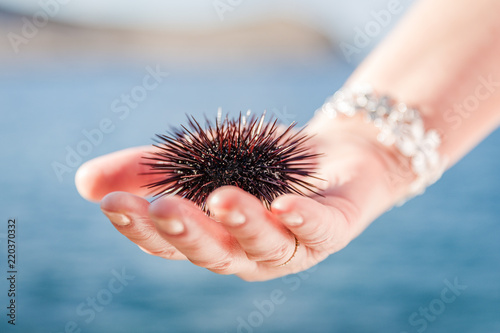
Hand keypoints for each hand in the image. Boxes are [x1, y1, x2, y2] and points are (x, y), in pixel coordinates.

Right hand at [75, 114, 408, 280]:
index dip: (141, 227)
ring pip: (263, 245)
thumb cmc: (260, 164)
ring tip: (222, 200)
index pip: (170, 244)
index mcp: (213, 240)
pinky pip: (317, 230)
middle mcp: (248, 253)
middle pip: (214, 253)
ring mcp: (291, 246)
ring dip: (242, 223)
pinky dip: (301, 220)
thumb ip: (149, 169)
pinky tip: (286, 205)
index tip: (113, 202)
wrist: (331, 158)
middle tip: (161, 207)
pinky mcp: (331, 229)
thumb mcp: (201, 158)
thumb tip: (85, 184)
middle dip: (187, 233)